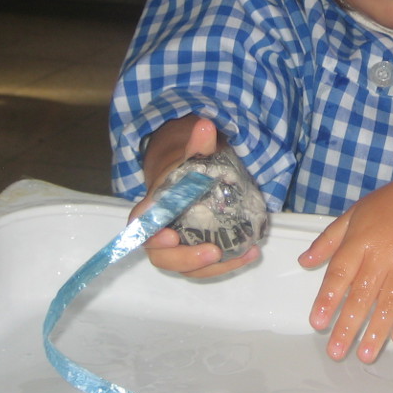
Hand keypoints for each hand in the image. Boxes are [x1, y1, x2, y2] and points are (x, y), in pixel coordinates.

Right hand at [130, 117, 260, 278]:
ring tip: (243, 254)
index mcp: (152, 209)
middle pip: (162, 256)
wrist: (191, 182)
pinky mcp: (198, 253)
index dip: (151, 235)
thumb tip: (205, 124)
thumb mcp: (192, 155)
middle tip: (211, 252)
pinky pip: (208, 266)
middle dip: (185, 259)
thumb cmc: (186, 172)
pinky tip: (251, 253)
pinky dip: (230, 263)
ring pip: (187, 267)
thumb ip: (197, 144)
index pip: (141, 225)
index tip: (170, 236)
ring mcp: (179, 247)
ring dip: (214, 267)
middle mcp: (161, 233)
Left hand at [298, 171, 392, 363]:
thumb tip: (304, 262)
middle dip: (348, 326)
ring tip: (366, 355)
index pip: (340, 273)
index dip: (328, 299)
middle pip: (362, 294)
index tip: (317, 322)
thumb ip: (328, 240)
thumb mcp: (354, 214)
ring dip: (376, 331)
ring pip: (389, 303)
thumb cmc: (390, 206)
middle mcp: (382, 253)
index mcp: (360, 239)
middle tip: (337, 352)